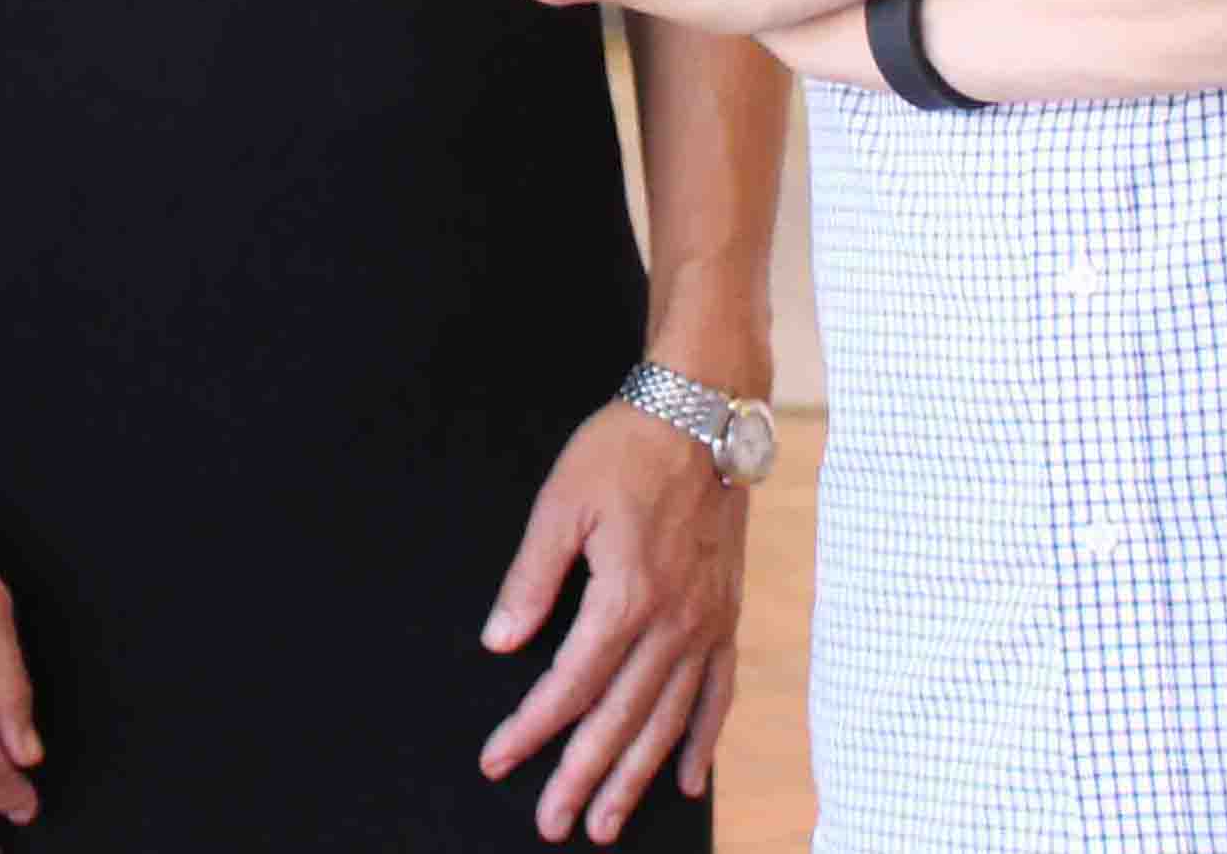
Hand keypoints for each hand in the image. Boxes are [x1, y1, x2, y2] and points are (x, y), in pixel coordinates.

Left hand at [478, 399, 752, 843]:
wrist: (703, 413)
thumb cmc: (626, 449)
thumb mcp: (561, 502)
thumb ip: (531, 577)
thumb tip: (500, 641)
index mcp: (626, 596)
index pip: (570, 684)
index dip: (532, 729)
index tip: (498, 761)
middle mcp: (673, 623)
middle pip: (621, 719)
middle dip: (583, 777)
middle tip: (554, 823)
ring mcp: (707, 623)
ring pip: (669, 720)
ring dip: (636, 775)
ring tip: (610, 822)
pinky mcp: (727, 615)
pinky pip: (718, 693)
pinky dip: (702, 740)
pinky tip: (688, 779)